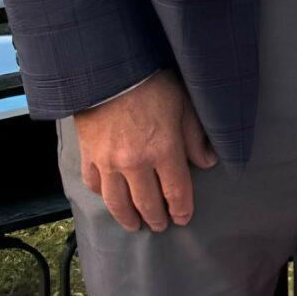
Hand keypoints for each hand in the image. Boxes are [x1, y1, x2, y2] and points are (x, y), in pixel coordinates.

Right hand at [73, 70, 215, 231]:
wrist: (109, 70)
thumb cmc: (152, 83)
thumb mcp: (183, 105)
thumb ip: (195, 137)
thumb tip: (207, 161)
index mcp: (163, 150)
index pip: (176, 192)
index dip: (181, 209)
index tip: (183, 218)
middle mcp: (135, 163)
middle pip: (146, 203)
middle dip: (156, 218)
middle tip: (160, 226)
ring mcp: (108, 162)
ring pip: (117, 202)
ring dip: (127, 217)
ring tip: (134, 225)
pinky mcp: (88, 155)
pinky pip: (94, 184)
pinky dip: (102, 195)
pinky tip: (109, 198)